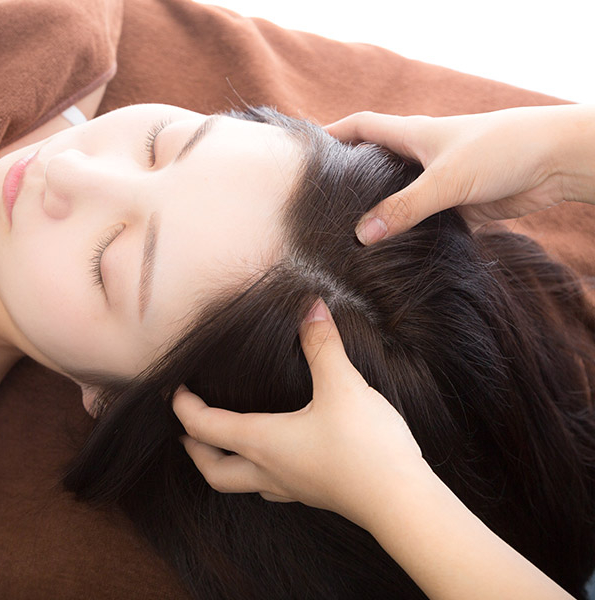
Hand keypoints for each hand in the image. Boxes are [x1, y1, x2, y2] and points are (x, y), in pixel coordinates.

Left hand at [172, 299, 425, 529]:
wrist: (402, 502)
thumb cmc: (366, 446)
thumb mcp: (342, 386)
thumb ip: (323, 344)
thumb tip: (311, 306)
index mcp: (263, 442)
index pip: (205, 427)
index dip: (184, 408)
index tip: (175, 390)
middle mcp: (269, 470)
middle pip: (214, 470)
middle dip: (194, 450)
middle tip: (186, 430)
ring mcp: (292, 488)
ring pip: (241, 483)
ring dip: (225, 464)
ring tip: (226, 444)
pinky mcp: (315, 495)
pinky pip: (273, 487)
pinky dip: (260, 472)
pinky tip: (278, 459)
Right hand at [326, 105, 594, 243]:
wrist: (555, 162)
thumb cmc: (500, 150)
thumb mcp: (445, 179)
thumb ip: (403, 208)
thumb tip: (361, 236)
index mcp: (411, 135)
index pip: (360, 127)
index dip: (331, 134)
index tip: (303, 151)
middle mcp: (419, 157)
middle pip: (373, 165)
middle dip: (347, 180)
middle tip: (318, 204)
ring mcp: (436, 182)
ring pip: (395, 197)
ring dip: (376, 213)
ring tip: (343, 236)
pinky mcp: (454, 206)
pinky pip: (420, 220)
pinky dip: (404, 233)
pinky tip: (388, 253)